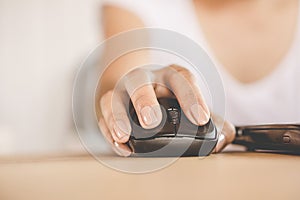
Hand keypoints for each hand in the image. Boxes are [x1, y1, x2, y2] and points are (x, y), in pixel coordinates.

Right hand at [98, 65, 234, 155]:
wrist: (142, 88)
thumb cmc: (171, 99)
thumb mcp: (193, 105)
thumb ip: (214, 123)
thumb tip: (222, 141)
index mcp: (170, 75)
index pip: (182, 79)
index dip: (192, 97)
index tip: (201, 119)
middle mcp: (145, 78)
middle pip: (140, 81)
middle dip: (144, 100)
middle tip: (152, 122)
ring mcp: (124, 90)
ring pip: (114, 97)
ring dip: (117, 116)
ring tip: (124, 135)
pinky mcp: (109, 102)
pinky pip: (103, 113)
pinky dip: (108, 129)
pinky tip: (120, 144)